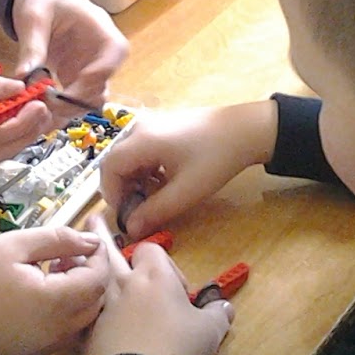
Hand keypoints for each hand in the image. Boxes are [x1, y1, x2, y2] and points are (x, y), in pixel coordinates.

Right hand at [0, 226, 110, 354]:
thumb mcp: (15, 245)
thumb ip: (58, 239)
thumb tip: (92, 240)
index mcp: (55, 302)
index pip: (98, 279)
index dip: (99, 255)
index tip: (87, 239)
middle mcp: (58, 331)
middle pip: (96, 301)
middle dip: (89, 274)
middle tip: (66, 254)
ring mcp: (48, 348)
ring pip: (83, 320)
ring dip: (79, 295)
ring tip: (52, 273)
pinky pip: (65, 336)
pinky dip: (65, 317)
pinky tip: (44, 300)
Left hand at [11, 0, 128, 120]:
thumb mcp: (34, 17)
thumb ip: (32, 47)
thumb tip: (23, 77)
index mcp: (105, 34)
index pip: (110, 63)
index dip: (88, 82)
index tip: (60, 93)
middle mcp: (103, 56)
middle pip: (99, 90)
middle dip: (72, 103)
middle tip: (42, 106)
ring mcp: (90, 70)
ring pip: (87, 102)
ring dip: (64, 110)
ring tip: (36, 109)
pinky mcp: (76, 79)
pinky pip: (72, 101)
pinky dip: (56, 108)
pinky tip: (35, 107)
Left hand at [83, 218, 230, 354]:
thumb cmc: (179, 348)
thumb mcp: (210, 332)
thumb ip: (217, 314)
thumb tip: (225, 306)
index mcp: (155, 276)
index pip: (152, 250)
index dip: (163, 264)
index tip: (176, 288)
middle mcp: (125, 283)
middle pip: (109, 249)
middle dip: (101, 235)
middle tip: (93, 218)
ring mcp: (103, 306)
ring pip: (90, 275)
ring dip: (86, 265)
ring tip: (73, 255)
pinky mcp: (88, 330)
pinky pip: (81, 307)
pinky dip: (79, 303)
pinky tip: (73, 305)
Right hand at [98, 101, 278, 239]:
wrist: (245, 130)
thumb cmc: (215, 159)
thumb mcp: (186, 192)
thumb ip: (155, 212)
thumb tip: (131, 230)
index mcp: (141, 141)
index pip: (108, 169)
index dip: (113, 195)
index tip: (128, 216)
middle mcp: (139, 128)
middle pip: (116, 161)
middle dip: (124, 188)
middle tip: (142, 209)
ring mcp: (150, 124)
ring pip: (128, 157)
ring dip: (136, 180)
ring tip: (157, 197)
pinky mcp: (162, 126)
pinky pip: (141, 150)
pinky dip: (146, 169)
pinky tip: (165, 180)